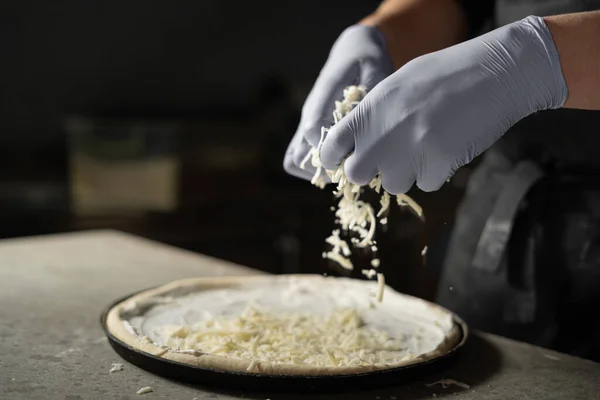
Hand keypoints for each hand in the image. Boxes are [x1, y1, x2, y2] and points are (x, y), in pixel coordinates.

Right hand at [283, 25, 393, 179]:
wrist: (353, 52)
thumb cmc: (368, 61)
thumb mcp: (376, 68)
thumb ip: (372, 92)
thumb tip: (369, 122)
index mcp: (323, 95)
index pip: (313, 129)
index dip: (331, 148)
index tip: (354, 154)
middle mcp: (309, 113)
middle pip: (299, 155)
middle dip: (326, 168)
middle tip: (353, 166)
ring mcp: (306, 125)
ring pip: (295, 160)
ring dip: (319, 172)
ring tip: (347, 168)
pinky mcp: (309, 133)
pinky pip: (298, 160)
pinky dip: (316, 170)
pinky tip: (343, 164)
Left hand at [320, 16, 567, 193]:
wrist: (495, 74)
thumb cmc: (444, 75)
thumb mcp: (396, 87)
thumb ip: (372, 116)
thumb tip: (356, 145)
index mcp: (368, 111)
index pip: (332, 147)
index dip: (335, 158)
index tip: (343, 160)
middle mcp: (382, 135)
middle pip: (356, 175)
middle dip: (369, 170)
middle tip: (388, 156)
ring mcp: (410, 154)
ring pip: (393, 183)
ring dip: (405, 172)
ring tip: (426, 142)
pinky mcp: (437, 168)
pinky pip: (426, 184)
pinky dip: (434, 172)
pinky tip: (448, 145)